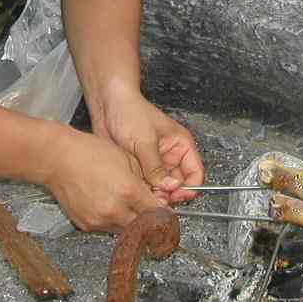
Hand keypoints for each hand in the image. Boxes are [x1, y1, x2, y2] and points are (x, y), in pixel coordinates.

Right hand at [41, 128, 163, 232]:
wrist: (58, 158)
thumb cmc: (90, 152)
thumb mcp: (127, 159)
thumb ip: (146, 180)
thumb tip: (159, 196)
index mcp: (129, 191)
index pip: (158, 214)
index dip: (166, 217)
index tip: (168, 217)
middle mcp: (115, 210)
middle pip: (144, 229)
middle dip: (151, 224)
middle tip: (152, 216)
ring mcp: (99, 220)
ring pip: (127, 232)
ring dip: (133, 224)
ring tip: (129, 208)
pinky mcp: (87, 225)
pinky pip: (108, 229)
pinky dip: (114, 222)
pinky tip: (111, 206)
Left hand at [94, 89, 203, 205]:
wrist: (106, 105)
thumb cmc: (130, 111)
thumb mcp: (145, 140)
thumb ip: (156, 167)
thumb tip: (168, 187)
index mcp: (181, 145)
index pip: (195, 174)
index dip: (188, 188)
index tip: (175, 196)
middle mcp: (171, 156)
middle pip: (178, 185)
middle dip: (168, 193)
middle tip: (155, 196)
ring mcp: (155, 163)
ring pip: (162, 188)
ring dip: (154, 193)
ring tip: (143, 191)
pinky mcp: (140, 168)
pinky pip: (146, 185)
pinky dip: (142, 189)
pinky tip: (134, 187)